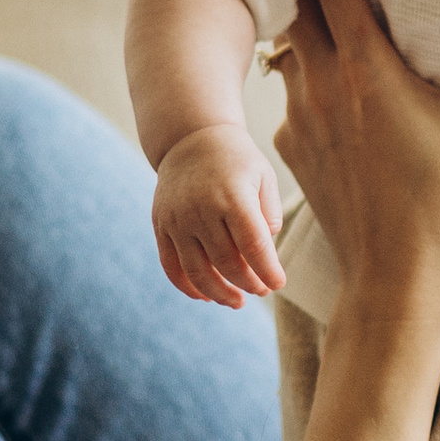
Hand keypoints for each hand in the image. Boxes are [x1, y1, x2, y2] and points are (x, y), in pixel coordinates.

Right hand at [153, 120, 286, 306]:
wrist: (192, 139)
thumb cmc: (237, 161)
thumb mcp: (263, 176)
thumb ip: (270, 213)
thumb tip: (266, 253)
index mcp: (233, 196)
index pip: (254, 245)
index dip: (268, 270)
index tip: (279, 284)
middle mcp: (201, 208)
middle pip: (227, 263)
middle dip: (248, 283)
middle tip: (262, 290)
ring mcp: (177, 219)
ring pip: (198, 271)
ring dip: (219, 294)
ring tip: (237, 301)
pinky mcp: (161, 226)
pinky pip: (171, 266)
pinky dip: (188, 287)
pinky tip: (206, 297)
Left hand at [269, 0, 439, 327]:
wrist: (398, 281)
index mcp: (365, 69)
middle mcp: (321, 85)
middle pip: (299, 3)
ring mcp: (299, 118)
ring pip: (288, 47)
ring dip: (312, 28)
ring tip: (346, 15)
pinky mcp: (293, 149)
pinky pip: (291, 93)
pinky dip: (310, 78)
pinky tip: (343, 85)